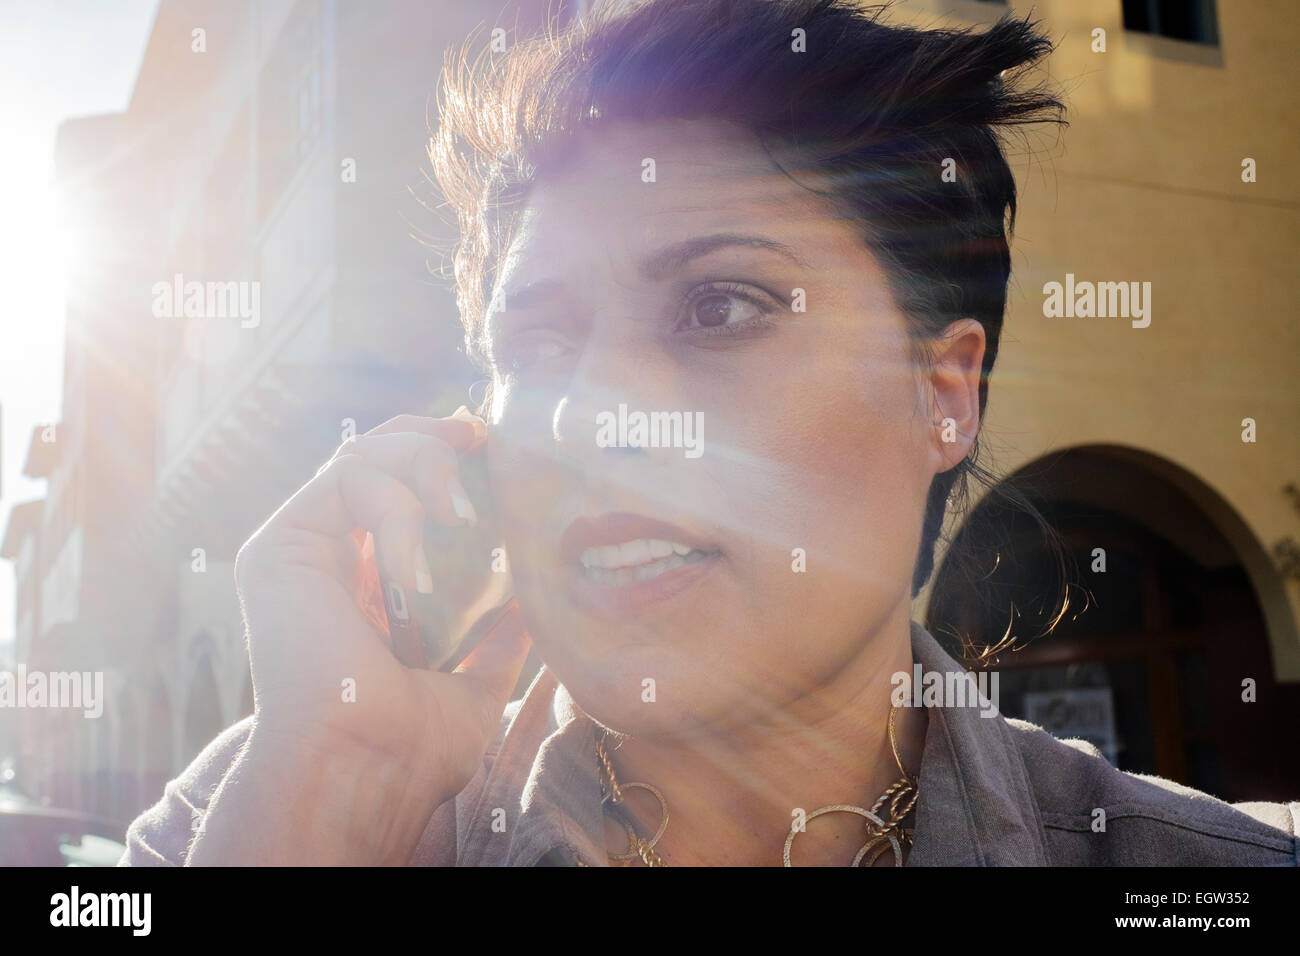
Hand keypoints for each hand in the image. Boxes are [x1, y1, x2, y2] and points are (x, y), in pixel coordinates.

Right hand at [190, 410, 531, 863]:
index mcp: (362, 583)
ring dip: (424, 467)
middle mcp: (326, 557)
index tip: (488, 445)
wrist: (367, 768)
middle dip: (432, 437)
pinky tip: (415, 575)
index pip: (396, 489)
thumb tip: (536, 600)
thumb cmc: (414, 744)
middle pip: (374, 454)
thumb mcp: (475, 680)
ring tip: (461, 516)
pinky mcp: (280, 544)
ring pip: (362, 454)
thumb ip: (497, 636)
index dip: (439, 455)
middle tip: (479, 440)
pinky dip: (397, 510)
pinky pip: (347, 478)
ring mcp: (300, 548)